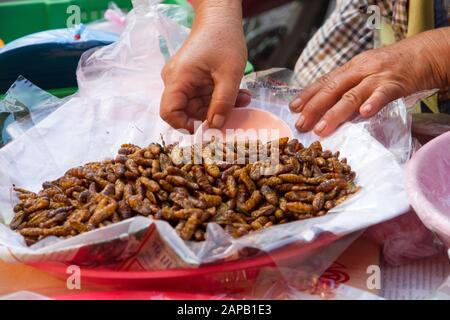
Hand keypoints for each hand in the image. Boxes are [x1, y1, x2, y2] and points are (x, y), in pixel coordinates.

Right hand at [160, 1, 248, 132]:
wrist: (220, 17)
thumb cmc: (223, 40)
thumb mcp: (229, 75)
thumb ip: (223, 103)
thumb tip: (216, 127)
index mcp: (178, 79)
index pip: (169, 112)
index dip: (185, 125)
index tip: (207, 129)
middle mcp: (175, 81)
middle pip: (187, 111)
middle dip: (212, 115)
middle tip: (235, 113)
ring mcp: (183, 80)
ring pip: (199, 105)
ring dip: (220, 106)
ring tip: (243, 98)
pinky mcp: (192, 79)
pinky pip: (203, 96)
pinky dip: (219, 97)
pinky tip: (238, 93)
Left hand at [289, 27, 449, 135]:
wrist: (423, 54)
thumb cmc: (389, 67)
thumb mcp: (363, 71)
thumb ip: (347, 86)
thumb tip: (326, 107)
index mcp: (350, 68)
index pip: (324, 82)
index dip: (307, 95)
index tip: (292, 108)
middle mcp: (359, 71)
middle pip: (332, 89)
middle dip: (314, 107)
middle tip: (301, 124)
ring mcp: (376, 77)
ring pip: (352, 95)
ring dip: (335, 112)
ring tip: (322, 128)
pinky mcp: (395, 84)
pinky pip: (382, 94)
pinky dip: (372, 103)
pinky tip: (363, 114)